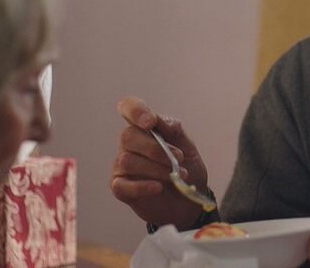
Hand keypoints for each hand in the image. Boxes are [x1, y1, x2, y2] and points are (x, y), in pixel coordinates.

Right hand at [111, 96, 208, 227]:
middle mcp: (129, 144)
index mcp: (144, 128)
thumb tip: (159, 121)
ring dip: (156, 169)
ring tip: (176, 176)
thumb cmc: (185, 169)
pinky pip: (123, 185)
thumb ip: (174, 130)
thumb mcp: (188, 146)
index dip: (135, 110)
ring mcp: (122, 166)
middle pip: (128, 136)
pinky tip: (158, 187)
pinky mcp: (120, 188)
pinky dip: (142, 186)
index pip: (129, 107)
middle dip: (156, 149)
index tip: (150, 123)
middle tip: (178, 160)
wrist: (189, 201)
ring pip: (128, 161)